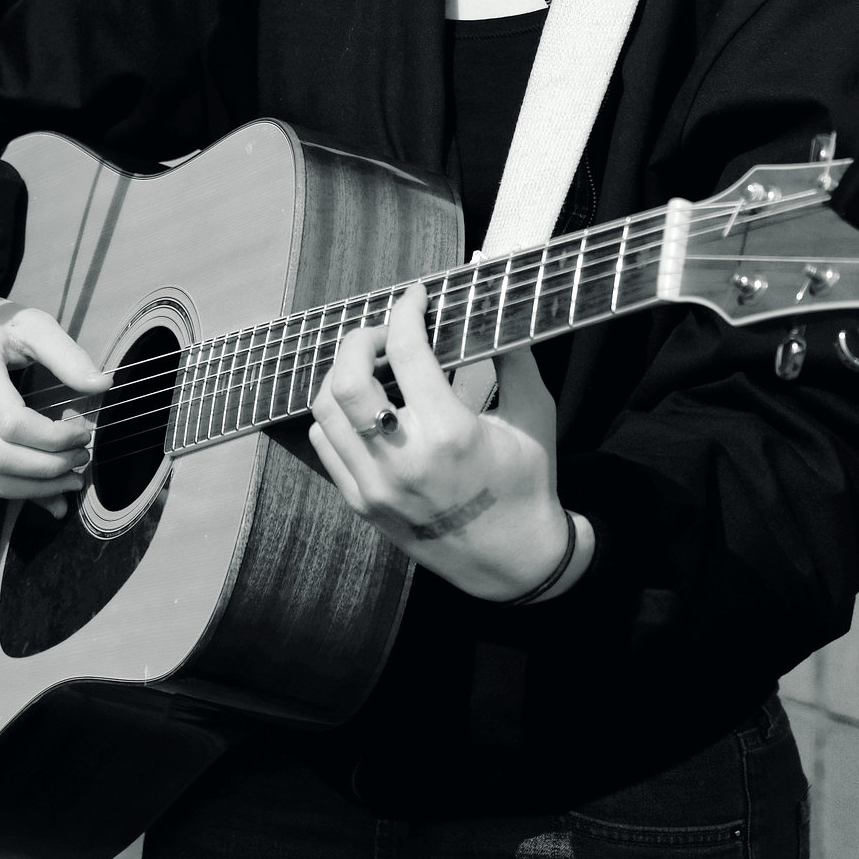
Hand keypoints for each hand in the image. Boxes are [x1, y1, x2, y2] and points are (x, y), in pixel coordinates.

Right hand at [0, 248, 112, 516]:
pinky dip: (9, 488)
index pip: (12, 423)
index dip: (55, 437)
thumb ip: (66, 355)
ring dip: (29, 491)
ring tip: (68, 482)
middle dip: (48, 470)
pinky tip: (41, 484)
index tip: (85, 431)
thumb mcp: (28, 323)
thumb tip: (104, 386)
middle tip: (82, 459)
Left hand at [308, 280, 593, 601]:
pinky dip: (335, 414)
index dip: (406, 310)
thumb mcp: (533, 412)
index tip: (415, 296)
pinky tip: (363, 404)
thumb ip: (512, 352)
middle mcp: (404, 460)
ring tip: (369, 364)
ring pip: (325, 410)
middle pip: (347, 379)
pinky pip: (326, 445)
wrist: (513, 562)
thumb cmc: (527, 482)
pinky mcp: (363, 505)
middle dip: (360, 339)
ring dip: (341, 374)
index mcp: (450, 434)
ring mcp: (376, 488)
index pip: (406, 351)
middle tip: (384, 331)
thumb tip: (489, 299)